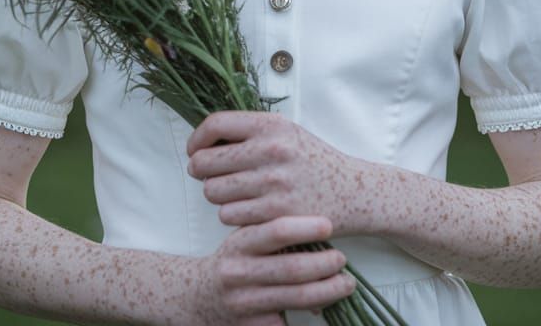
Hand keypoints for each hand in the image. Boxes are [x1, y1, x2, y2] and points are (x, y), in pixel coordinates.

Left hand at [187, 111, 366, 234]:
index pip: (215, 124)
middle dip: (200, 170)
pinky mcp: (276, 214)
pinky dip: (232, 215)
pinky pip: (229, 215)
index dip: (196, 139)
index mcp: (271, 125)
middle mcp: (271, 151)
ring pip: (213, 191)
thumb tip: (203, 140)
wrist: (353, 191)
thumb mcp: (286, 133)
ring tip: (234, 192)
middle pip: (206, 162)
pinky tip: (248, 209)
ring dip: (217, 194)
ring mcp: (274, 184)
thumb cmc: (312, 161)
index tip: (194, 150)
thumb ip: (249, 132)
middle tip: (207, 175)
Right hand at [191, 215, 354, 324]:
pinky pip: (286, 324)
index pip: (276, 231)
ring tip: (345, 283)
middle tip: (342, 259)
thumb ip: (273, 234)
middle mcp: (239, 273)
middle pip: (292, 268)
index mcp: (239, 244)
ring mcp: (244, 303)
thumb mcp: (244, 239)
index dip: (305, 227)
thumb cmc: (232, 262)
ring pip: (296, 298)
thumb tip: (320, 232)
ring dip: (328, 291)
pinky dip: (310, 315)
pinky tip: (323, 307)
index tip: (329, 225)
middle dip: (325, 264)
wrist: (195, 297)